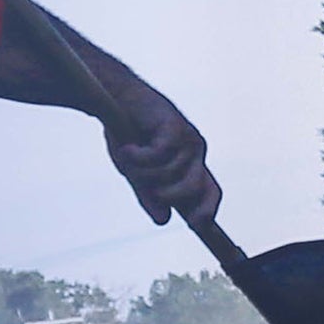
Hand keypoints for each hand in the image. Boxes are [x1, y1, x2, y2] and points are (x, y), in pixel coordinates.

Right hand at [101, 71, 222, 227]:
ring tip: (128, 158)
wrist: (113, 96)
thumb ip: (149, 195)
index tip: (197, 226)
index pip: (211, 192)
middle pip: (196, 188)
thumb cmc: (127, 134)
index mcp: (191, 164)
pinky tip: (126, 148)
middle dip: (169, 194)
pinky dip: (139, 157)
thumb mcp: (137, 172)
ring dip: (144, 172)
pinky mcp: (175, 126)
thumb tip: (163, 220)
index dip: (207, 211)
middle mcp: (195, 152)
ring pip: (172, 173)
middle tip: (146, 186)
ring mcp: (187, 138)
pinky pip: (160, 155)